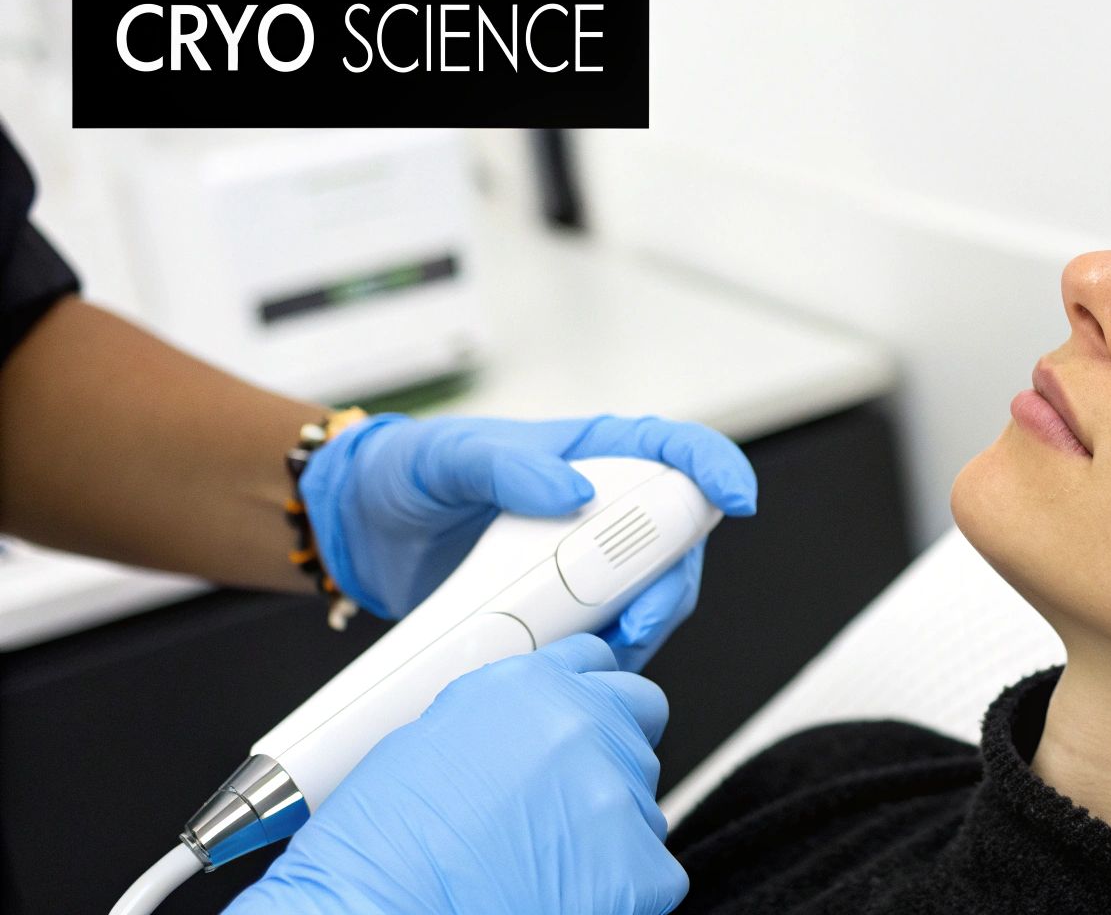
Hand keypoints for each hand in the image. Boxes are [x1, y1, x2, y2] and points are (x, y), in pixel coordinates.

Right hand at [224, 634, 686, 914]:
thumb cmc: (380, 851)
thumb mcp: (428, 743)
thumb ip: (502, 721)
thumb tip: (526, 732)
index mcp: (529, 688)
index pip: (598, 665)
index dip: (591, 697)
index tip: (587, 719)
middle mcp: (582, 728)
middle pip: (636, 721)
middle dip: (610, 751)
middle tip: (565, 798)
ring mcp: (615, 796)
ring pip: (642, 800)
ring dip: (607, 823)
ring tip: (539, 860)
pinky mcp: (639, 865)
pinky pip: (651, 867)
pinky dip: (617, 883)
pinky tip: (559, 892)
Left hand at [300, 412, 756, 667]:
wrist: (364, 532)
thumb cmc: (408, 474)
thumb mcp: (449, 457)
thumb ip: (507, 465)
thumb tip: (570, 490)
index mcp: (591, 452)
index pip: (676, 449)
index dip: (717, 470)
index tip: (738, 499)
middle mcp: (603, 505)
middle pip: (679, 540)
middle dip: (673, 584)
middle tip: (638, 621)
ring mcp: (588, 560)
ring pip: (652, 596)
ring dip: (639, 629)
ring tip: (595, 653)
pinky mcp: (567, 606)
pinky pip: (610, 634)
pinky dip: (603, 656)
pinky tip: (574, 668)